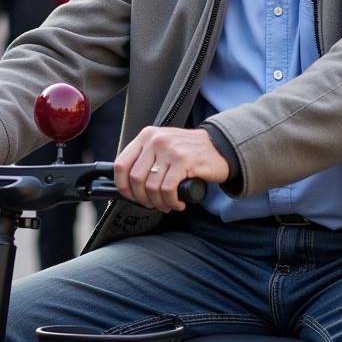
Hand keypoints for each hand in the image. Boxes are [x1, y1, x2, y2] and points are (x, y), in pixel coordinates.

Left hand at [114, 126, 228, 212]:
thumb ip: (145, 158)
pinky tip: (177, 203)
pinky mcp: (184, 161)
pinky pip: (168, 189)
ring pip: (151, 187)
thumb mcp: (162, 146)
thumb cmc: (189, 151)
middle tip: (153, 204)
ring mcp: (169, 150)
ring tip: (167, 205)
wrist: (220, 146)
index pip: (121, 164)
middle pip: (135, 179)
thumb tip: (127, 184)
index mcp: (146, 136)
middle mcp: (155, 140)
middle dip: (142, 198)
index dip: (123, 186)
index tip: (131, 197)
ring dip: (158, 203)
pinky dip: (171, 202)